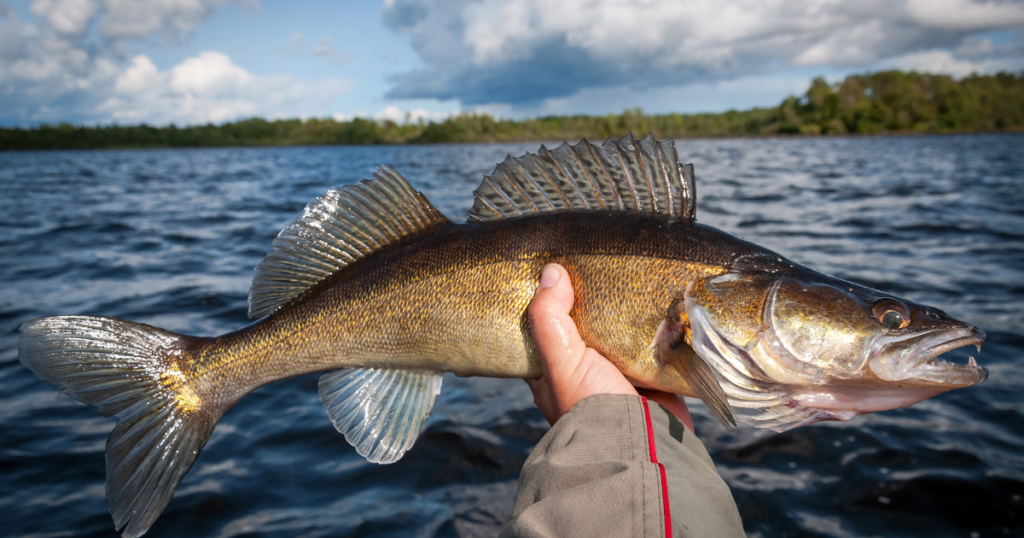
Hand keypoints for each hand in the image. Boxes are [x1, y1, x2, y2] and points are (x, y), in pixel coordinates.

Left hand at [525, 263, 693, 431]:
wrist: (644, 445)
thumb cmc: (590, 407)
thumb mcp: (560, 362)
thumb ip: (550, 319)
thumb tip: (551, 272)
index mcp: (553, 370)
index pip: (542, 328)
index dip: (545, 301)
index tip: (552, 267)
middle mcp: (584, 371)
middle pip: (585, 325)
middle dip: (592, 300)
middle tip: (597, 261)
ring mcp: (619, 372)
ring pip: (619, 331)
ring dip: (626, 311)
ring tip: (629, 269)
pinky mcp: (652, 374)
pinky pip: (654, 342)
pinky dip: (657, 325)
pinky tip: (659, 296)